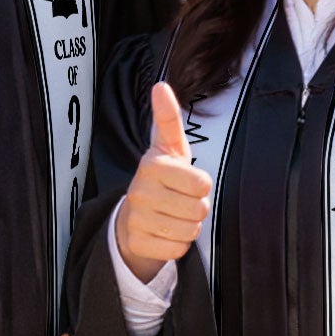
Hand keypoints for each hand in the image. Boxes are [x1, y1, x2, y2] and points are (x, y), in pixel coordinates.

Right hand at [115, 82, 211, 282]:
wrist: (133, 217)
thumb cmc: (161, 178)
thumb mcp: (168, 147)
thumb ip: (168, 118)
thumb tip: (160, 86)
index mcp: (152, 165)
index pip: (202, 183)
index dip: (201, 185)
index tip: (186, 181)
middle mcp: (140, 191)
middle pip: (199, 210)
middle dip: (196, 208)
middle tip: (180, 201)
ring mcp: (136, 219)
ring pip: (190, 231)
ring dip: (188, 226)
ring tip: (172, 216)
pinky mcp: (138, 243)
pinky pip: (178, 249)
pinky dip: (177, 244)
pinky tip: (164, 232)